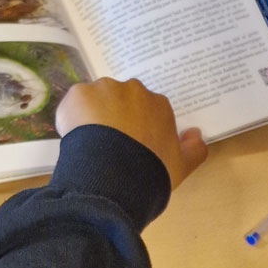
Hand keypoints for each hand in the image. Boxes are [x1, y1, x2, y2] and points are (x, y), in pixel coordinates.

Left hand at [56, 77, 207, 188]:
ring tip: (90, 146)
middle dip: (116, 117)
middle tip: (109, 146)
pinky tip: (74, 139)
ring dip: (93, 116)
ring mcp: (105, 89)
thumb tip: (196, 134)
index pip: (147, 111)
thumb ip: (194, 150)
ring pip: (96, 99)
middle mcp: (134, 90)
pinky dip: (71, 118)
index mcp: (159, 105)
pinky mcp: (79, 95)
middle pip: (122, 100)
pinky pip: (73, 104)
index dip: (138, 128)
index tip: (130, 146)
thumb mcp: (181, 167)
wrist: (114, 178)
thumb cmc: (150, 172)